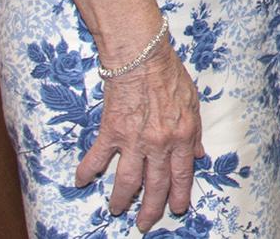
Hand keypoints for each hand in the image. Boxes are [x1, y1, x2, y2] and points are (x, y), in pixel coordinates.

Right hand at [77, 39, 204, 230]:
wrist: (143, 57)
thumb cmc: (169, 76)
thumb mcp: (193, 103)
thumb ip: (195, 132)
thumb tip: (198, 155)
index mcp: (182, 135)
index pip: (182, 174)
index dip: (179, 195)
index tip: (177, 209)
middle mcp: (160, 143)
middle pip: (155, 185)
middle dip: (150, 208)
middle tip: (144, 224)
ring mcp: (134, 140)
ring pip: (127, 180)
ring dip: (121, 198)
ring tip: (116, 209)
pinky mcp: (111, 132)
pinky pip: (98, 158)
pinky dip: (88, 171)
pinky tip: (81, 181)